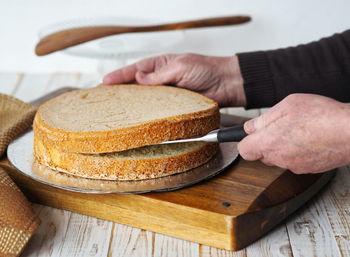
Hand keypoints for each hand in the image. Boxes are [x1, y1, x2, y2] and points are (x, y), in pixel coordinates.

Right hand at [103, 53, 245, 106]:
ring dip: (132, 105)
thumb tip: (139, 77)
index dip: (120, 75)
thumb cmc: (207, 69)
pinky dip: (149, 114)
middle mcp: (162, 79)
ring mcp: (168, 94)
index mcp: (161, 64)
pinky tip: (139, 118)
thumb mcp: (181, 66)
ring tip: (117, 110)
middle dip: (121, 91)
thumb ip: (160, 74)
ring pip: (146, 100)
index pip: (136, 69)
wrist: (226, 84)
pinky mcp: (175, 106)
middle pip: (137, 85)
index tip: (105, 82)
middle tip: (105, 98)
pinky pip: (158, 111)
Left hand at [238, 94, 349, 173]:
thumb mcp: (287, 106)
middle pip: (261, 154)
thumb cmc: (322, 116)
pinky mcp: (308, 170)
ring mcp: (294, 166)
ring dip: (282, 146)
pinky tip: (309, 139)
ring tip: (299, 130)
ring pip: (278, 157)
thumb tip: (250, 127)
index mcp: (269, 142)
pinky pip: (294, 161)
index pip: (244, 150)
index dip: (246, 140)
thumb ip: (264, 119)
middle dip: (266, 142)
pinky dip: (297, 152)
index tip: (251, 134)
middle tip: (281, 127)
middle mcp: (279, 158)